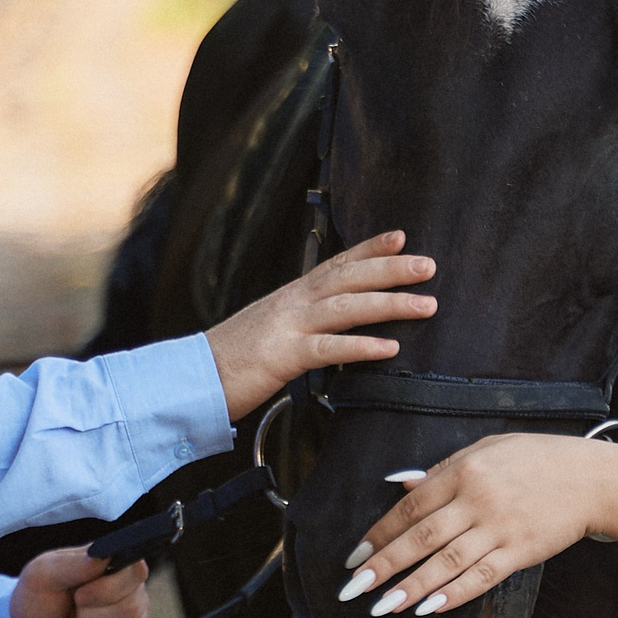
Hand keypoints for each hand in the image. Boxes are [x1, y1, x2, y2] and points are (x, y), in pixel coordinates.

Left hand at [11, 547, 152, 617]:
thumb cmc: (39, 599)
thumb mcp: (42, 575)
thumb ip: (72, 563)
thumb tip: (103, 555)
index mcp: (115, 566)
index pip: (136, 572)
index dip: (107, 589)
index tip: (80, 595)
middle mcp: (133, 591)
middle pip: (131, 609)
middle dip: (90, 617)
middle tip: (74, 612)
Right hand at [204, 230, 437, 419]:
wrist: (188, 378)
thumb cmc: (230, 361)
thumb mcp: (269, 333)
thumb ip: (301, 327)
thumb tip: (331, 332)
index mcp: (290, 297)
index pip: (335, 264)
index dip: (369, 249)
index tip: (401, 238)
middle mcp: (291, 303)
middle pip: (348, 278)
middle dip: (391, 269)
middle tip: (429, 265)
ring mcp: (287, 327)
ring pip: (346, 307)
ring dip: (390, 304)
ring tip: (426, 305)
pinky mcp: (282, 356)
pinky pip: (328, 348)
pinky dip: (362, 346)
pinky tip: (390, 348)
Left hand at [337, 434, 617, 616]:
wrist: (590, 478)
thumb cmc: (536, 459)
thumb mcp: (486, 449)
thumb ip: (442, 469)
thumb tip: (400, 485)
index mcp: (463, 470)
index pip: (410, 506)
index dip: (379, 533)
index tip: (355, 556)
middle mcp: (477, 500)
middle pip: (421, 538)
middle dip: (383, 565)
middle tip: (352, 588)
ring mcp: (499, 528)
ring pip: (447, 562)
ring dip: (411, 587)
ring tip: (382, 606)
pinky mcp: (520, 551)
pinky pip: (481, 577)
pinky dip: (454, 593)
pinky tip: (429, 608)